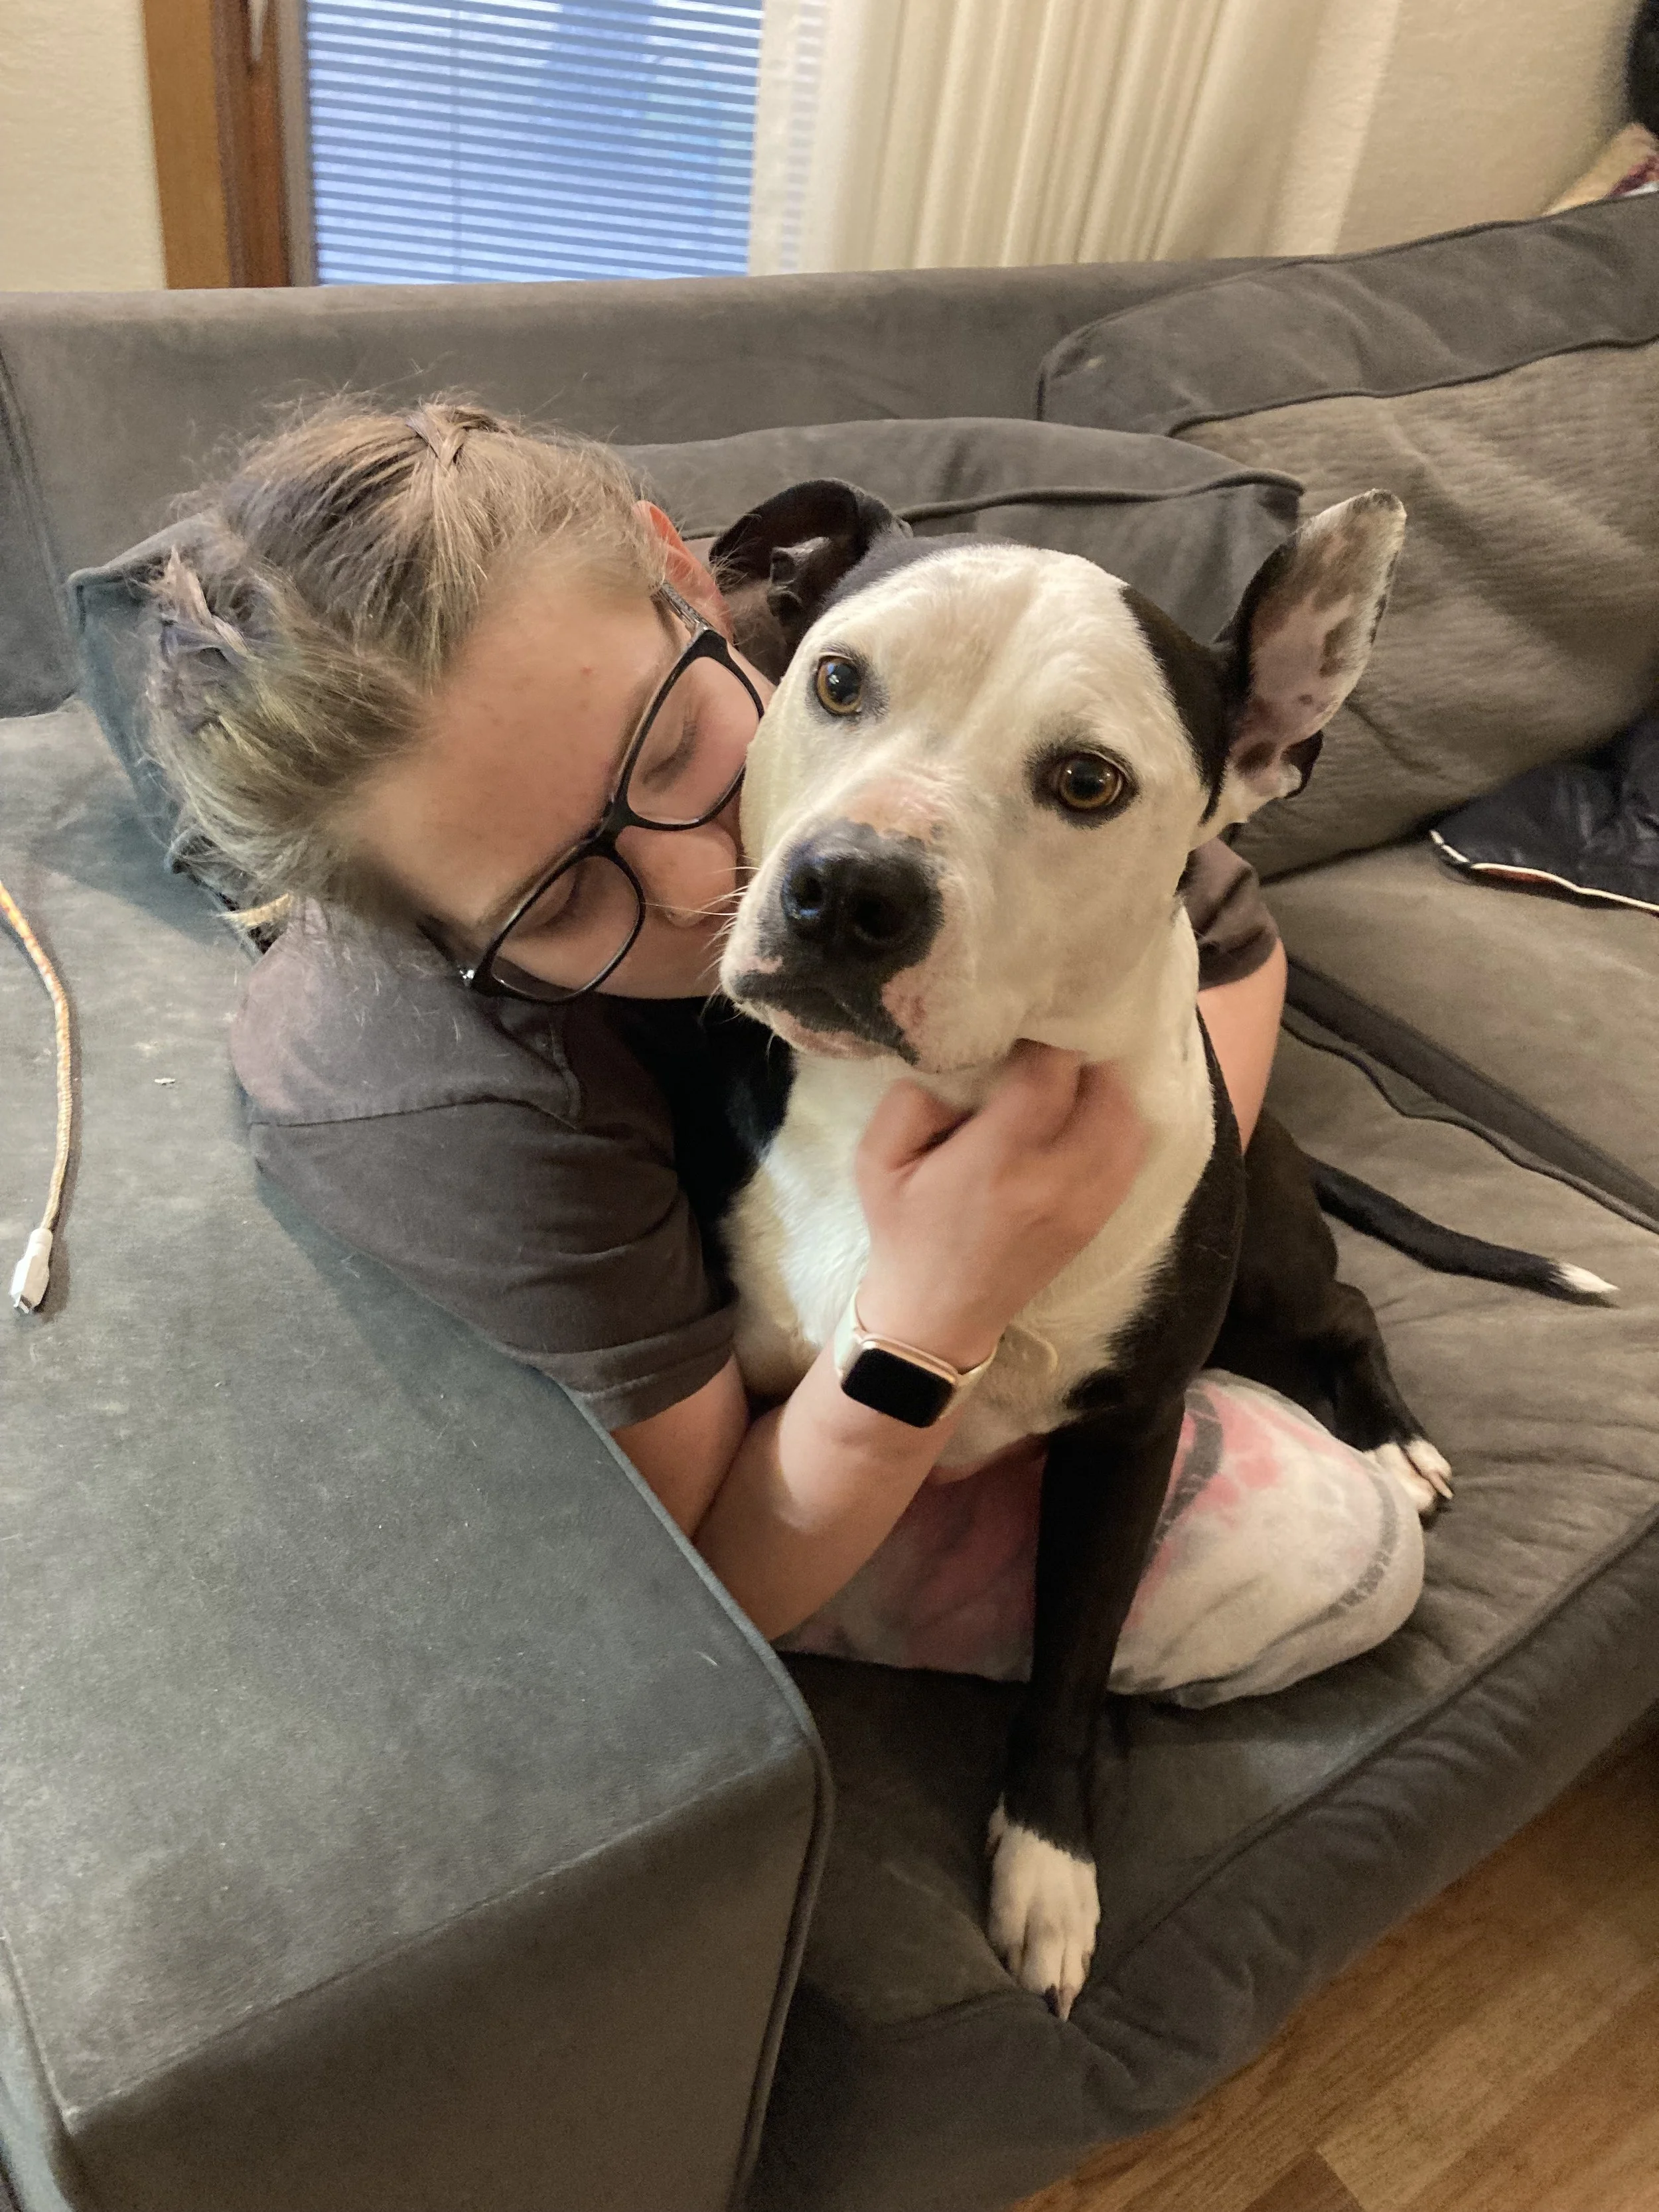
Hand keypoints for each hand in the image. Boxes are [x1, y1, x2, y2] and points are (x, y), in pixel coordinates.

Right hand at [854, 1043, 1146, 1369]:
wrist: (936, 1316)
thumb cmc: (903, 1232)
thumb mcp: (876, 1161)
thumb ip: (910, 1101)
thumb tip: (962, 1071)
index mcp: (995, 1163)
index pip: (1049, 1077)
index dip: (1046, 1042)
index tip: (1029, 1027)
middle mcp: (1052, 1183)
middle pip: (1104, 1094)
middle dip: (1085, 1060)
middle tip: (1058, 1046)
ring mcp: (1084, 1205)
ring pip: (1128, 1124)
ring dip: (1108, 1090)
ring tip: (1077, 1077)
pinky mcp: (1097, 1220)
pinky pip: (1131, 1157)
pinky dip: (1121, 1126)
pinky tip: (1091, 1114)